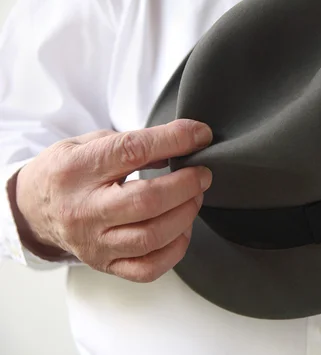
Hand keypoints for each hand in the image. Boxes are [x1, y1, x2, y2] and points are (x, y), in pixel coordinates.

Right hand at [13, 119, 212, 282]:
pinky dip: (176, 248)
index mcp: (76, 170)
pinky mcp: (105, 264)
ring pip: (152, 237)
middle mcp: (83, 210)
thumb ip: (133, 142)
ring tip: (194, 197)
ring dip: (186, 215)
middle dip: (186, 185)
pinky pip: (148, 268)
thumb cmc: (69, 172)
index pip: (132, 151)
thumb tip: (185, 143)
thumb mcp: (90, 143)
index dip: (173, 140)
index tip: (199, 135)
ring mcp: (94, 243)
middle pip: (147, 202)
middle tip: (203, 174)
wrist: (34, 208)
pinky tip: (182, 228)